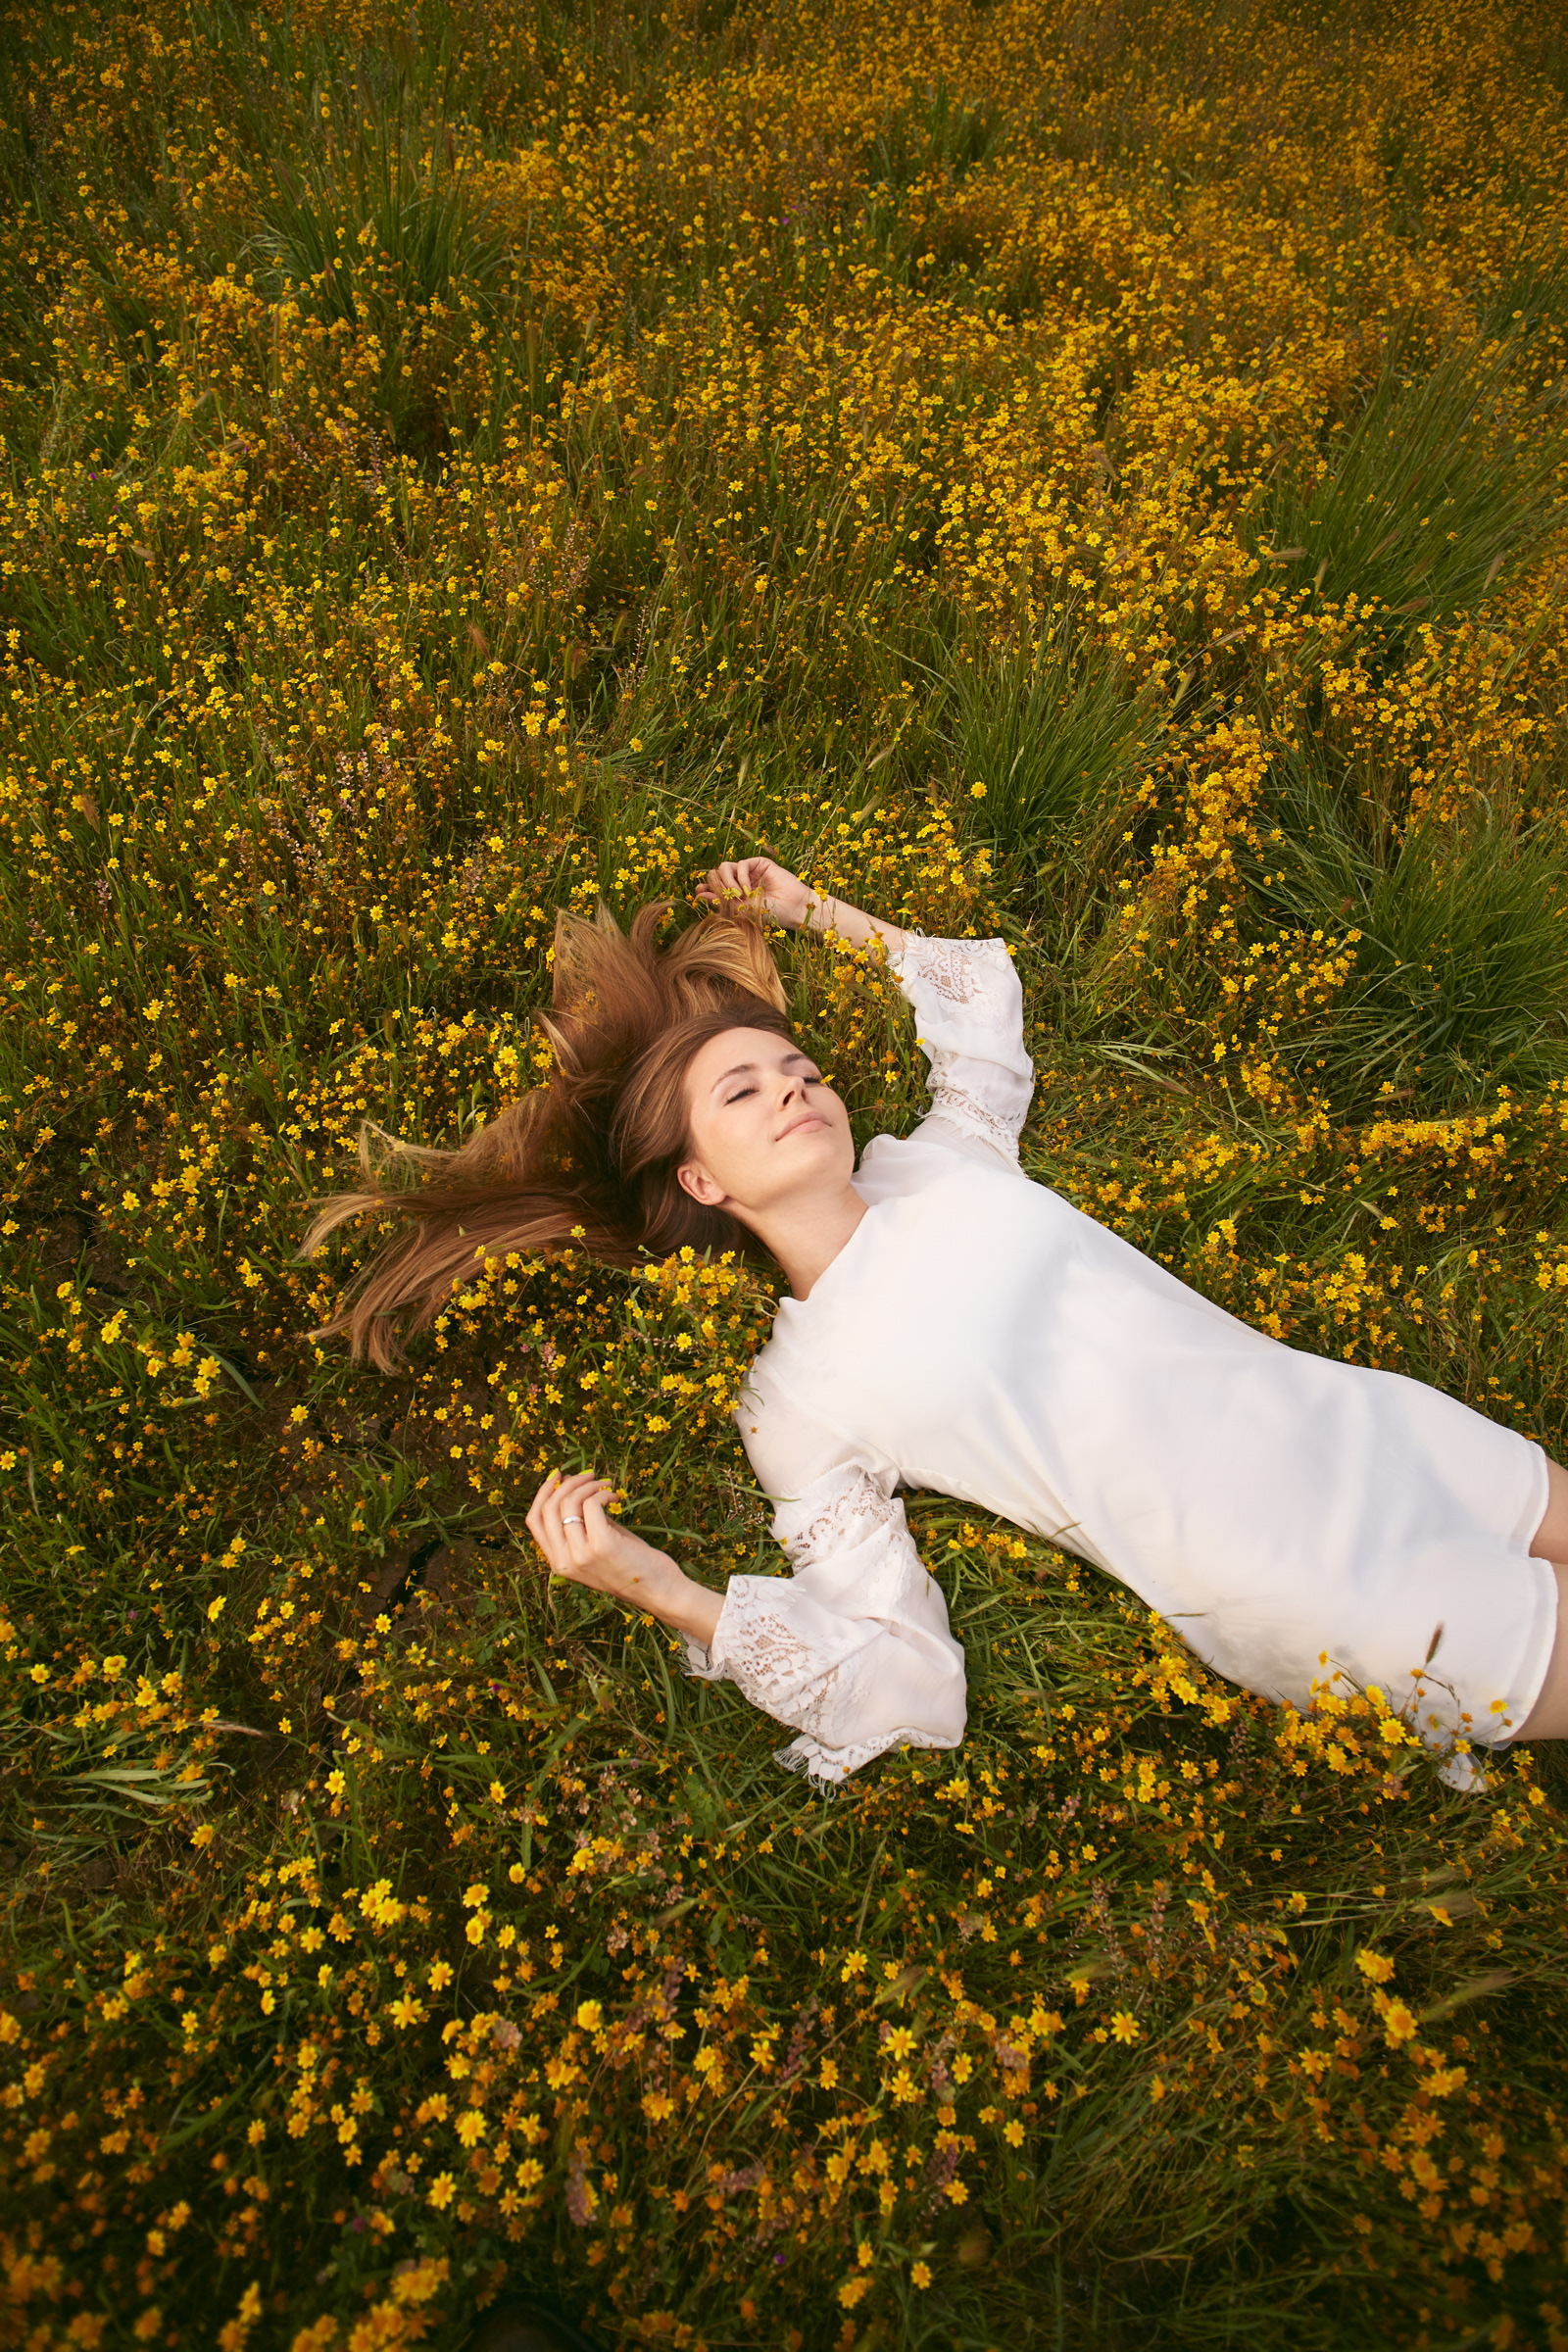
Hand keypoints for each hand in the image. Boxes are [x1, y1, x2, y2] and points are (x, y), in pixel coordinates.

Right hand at [524, 1469, 721, 1646]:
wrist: (660, 1591)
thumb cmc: (632, 1565)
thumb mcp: (598, 1545)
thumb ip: (583, 1524)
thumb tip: (574, 1488)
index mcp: (559, 1563)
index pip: (534, 1521)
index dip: (543, 1492)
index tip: (559, 1475)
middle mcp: (564, 1561)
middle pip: (547, 1508)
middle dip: (566, 1483)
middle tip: (588, 1474)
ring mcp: (581, 1555)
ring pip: (568, 1503)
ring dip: (587, 1485)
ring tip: (606, 1484)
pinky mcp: (601, 1546)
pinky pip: (591, 1505)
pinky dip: (602, 1493)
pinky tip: (615, 1497)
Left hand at [696, 855, 814, 929]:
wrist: (792, 909)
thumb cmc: (769, 915)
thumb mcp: (741, 910)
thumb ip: (720, 900)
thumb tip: (698, 894)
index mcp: (734, 894)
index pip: (714, 885)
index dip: (705, 887)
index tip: (698, 892)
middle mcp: (740, 881)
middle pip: (716, 873)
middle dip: (716, 884)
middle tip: (726, 896)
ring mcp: (749, 872)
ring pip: (725, 866)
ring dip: (727, 880)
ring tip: (737, 894)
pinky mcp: (759, 864)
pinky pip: (741, 864)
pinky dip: (740, 876)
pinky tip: (747, 889)